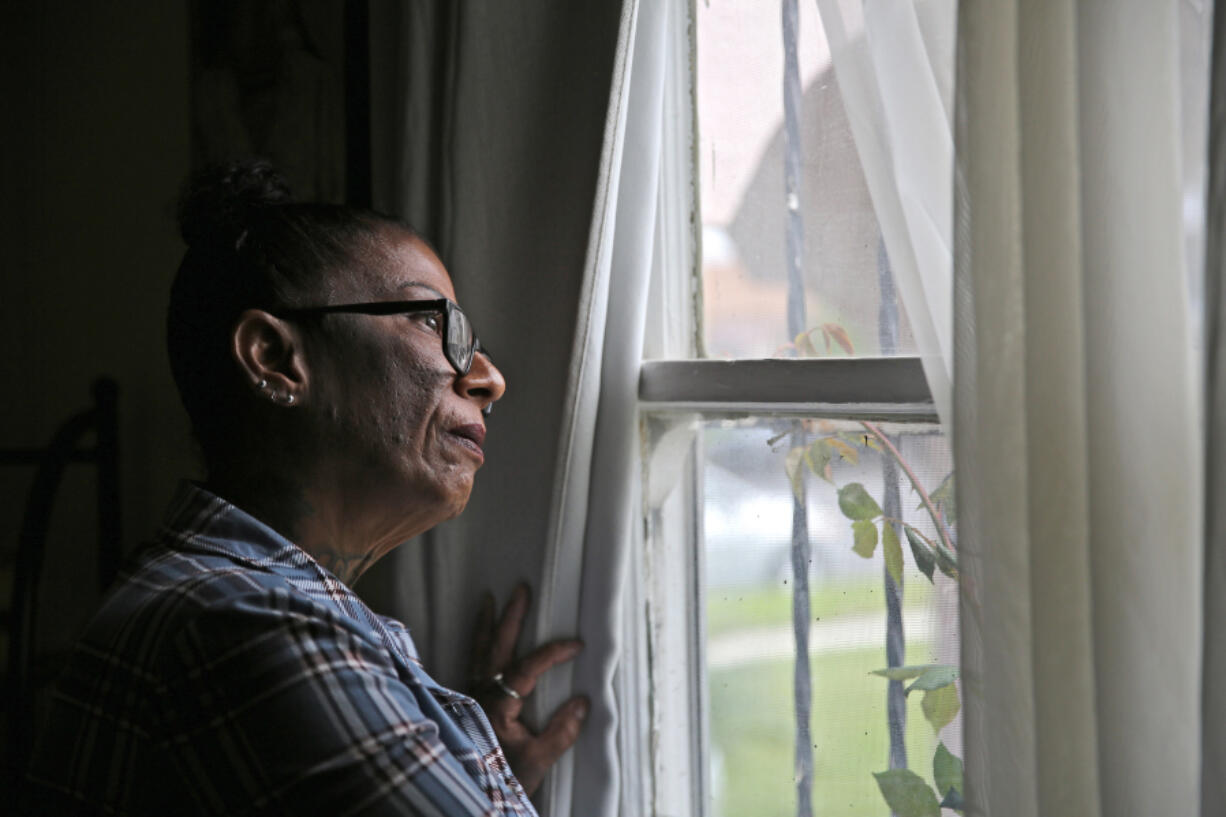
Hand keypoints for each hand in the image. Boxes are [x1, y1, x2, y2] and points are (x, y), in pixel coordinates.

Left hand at [468, 583, 587, 795]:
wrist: (467, 796)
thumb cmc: (501, 778)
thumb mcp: (537, 761)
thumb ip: (561, 732)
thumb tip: (583, 702)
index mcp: (497, 704)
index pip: (527, 667)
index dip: (553, 652)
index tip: (577, 645)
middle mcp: (480, 694)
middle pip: (495, 647)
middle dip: (510, 616)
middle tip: (521, 588)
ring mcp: (470, 696)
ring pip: (477, 652)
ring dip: (485, 624)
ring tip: (489, 599)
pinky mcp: (465, 703)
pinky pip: (471, 664)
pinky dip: (476, 645)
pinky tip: (480, 639)